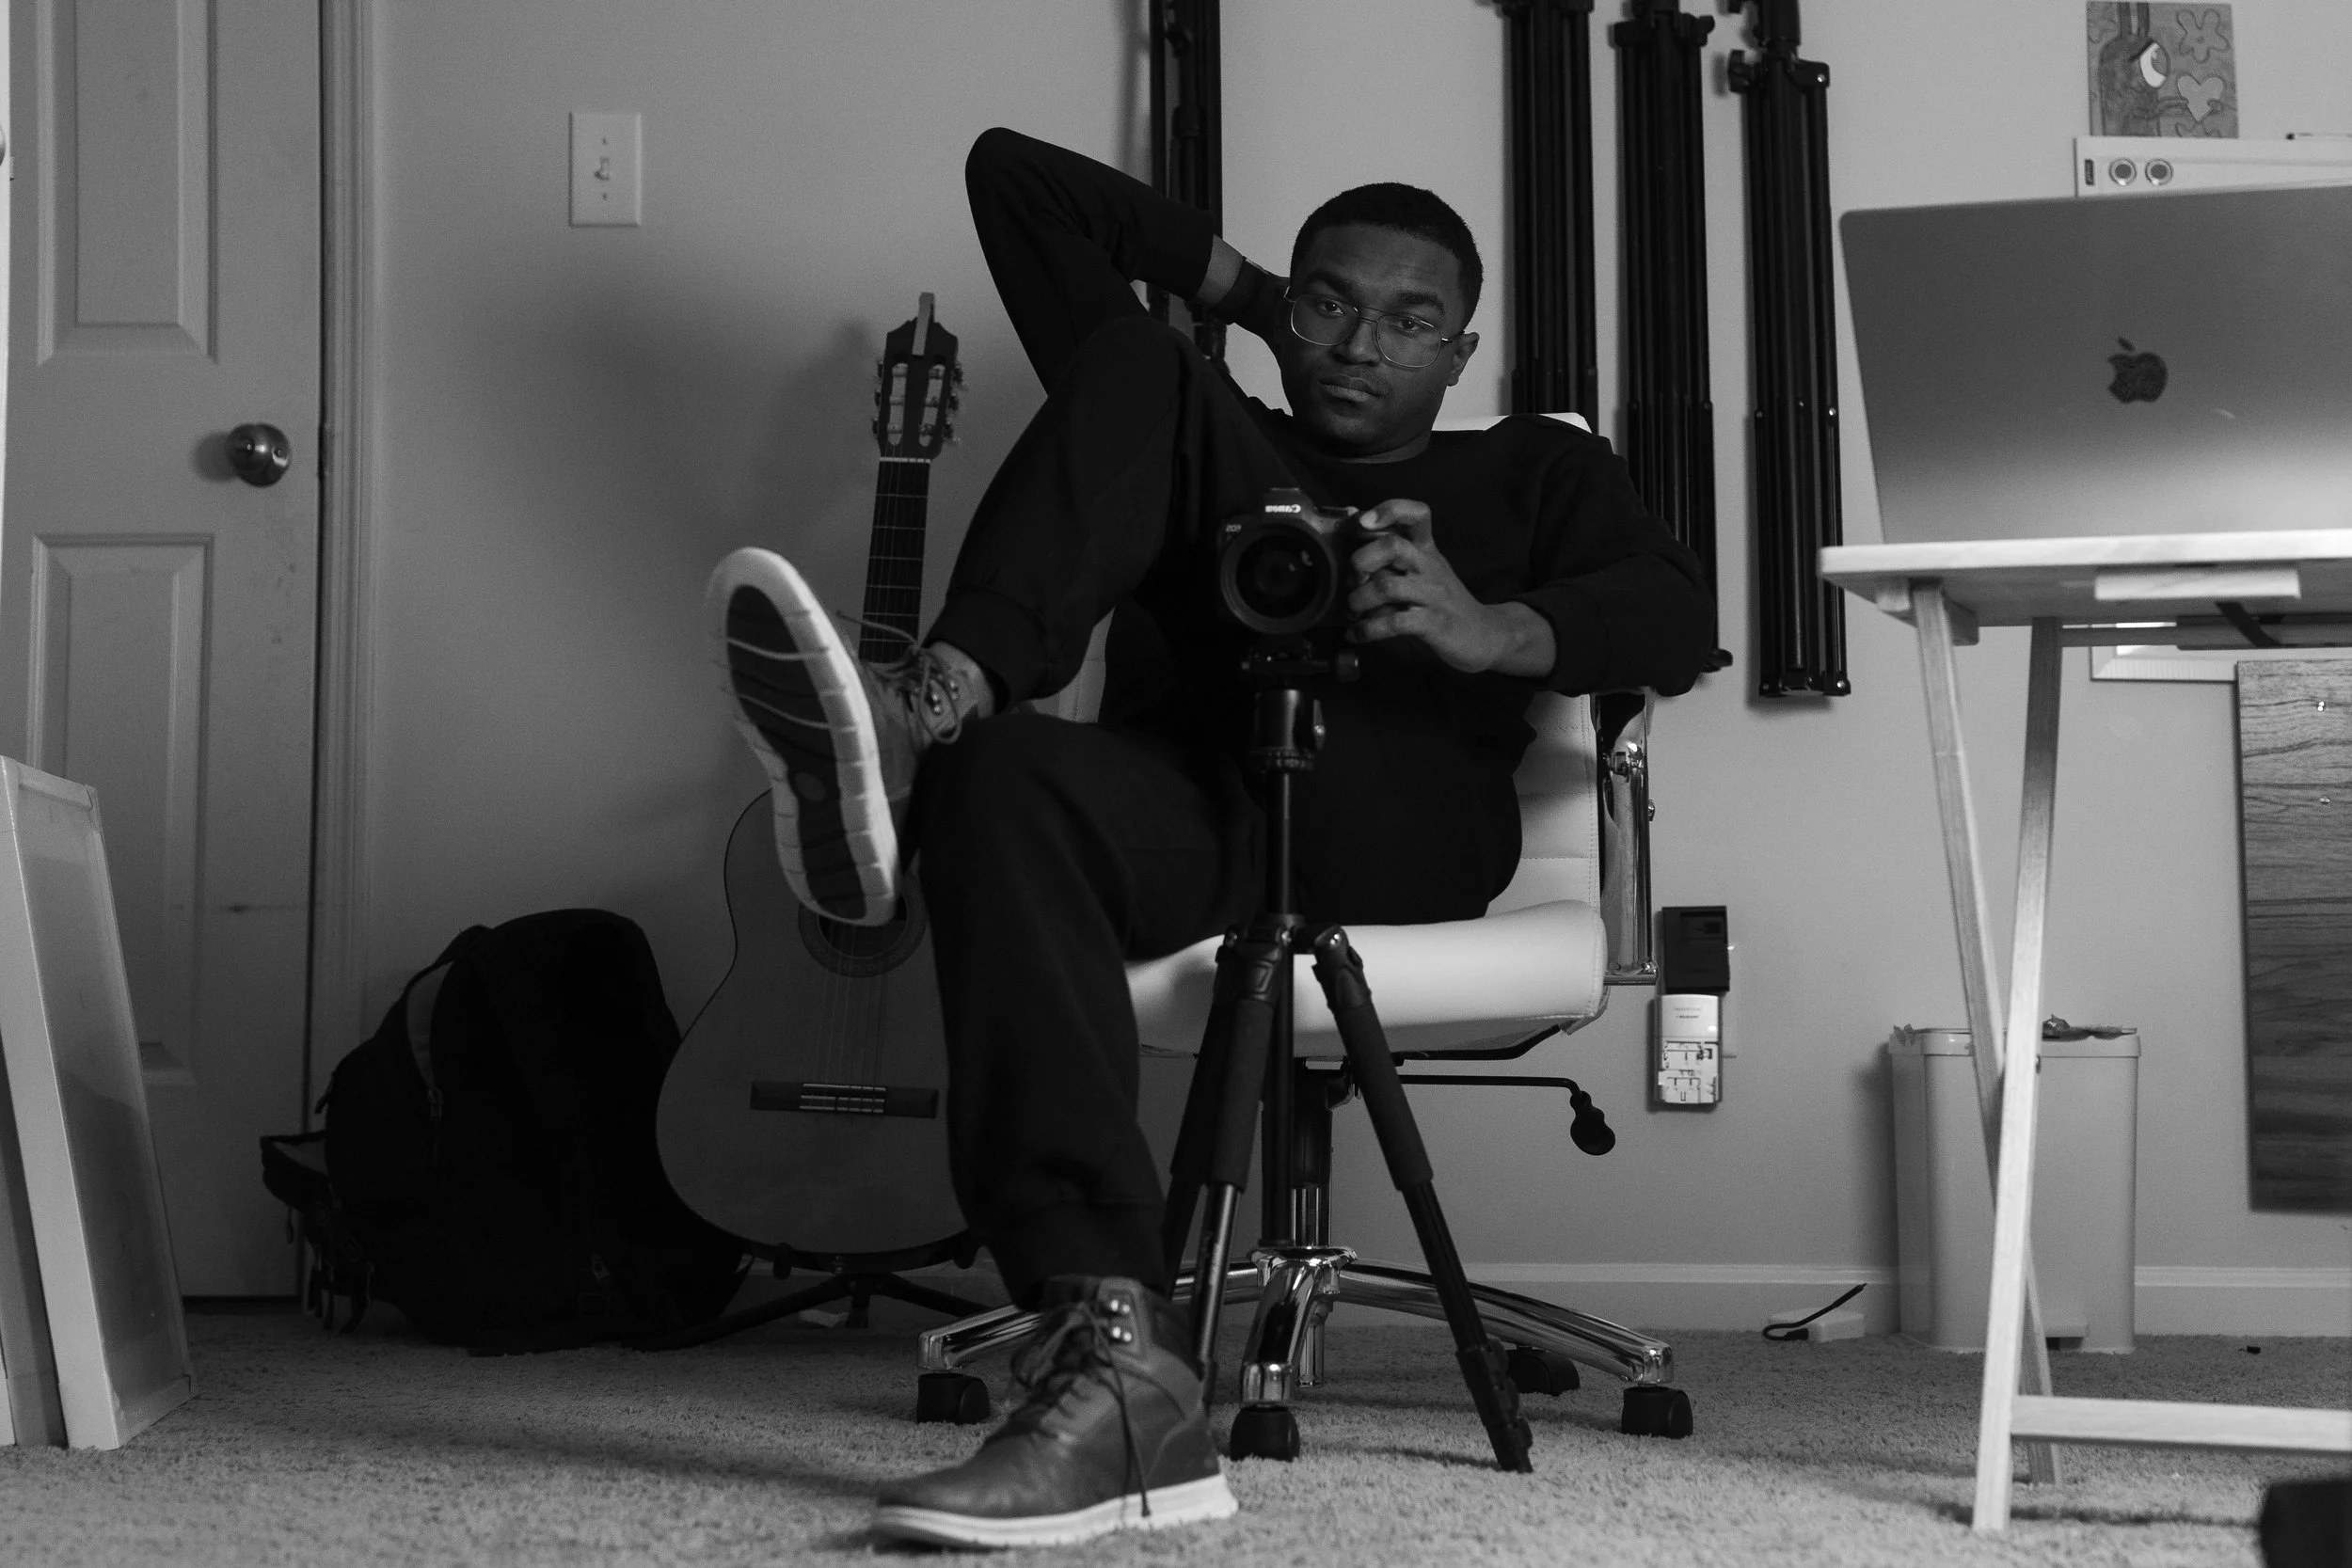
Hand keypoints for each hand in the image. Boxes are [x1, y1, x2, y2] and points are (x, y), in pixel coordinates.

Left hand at [1344, 501, 1515, 672]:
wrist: (1483, 635)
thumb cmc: (1441, 601)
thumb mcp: (1423, 570)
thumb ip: (1392, 554)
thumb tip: (1353, 525)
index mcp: (1427, 550)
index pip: (1417, 514)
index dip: (1389, 510)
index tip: (1363, 522)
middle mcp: (1430, 567)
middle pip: (1392, 546)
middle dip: (1360, 561)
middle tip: (1352, 581)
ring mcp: (1434, 595)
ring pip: (1388, 586)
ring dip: (1359, 599)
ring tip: (1352, 610)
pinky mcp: (1435, 623)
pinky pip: (1395, 623)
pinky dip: (1368, 629)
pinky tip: (1356, 634)